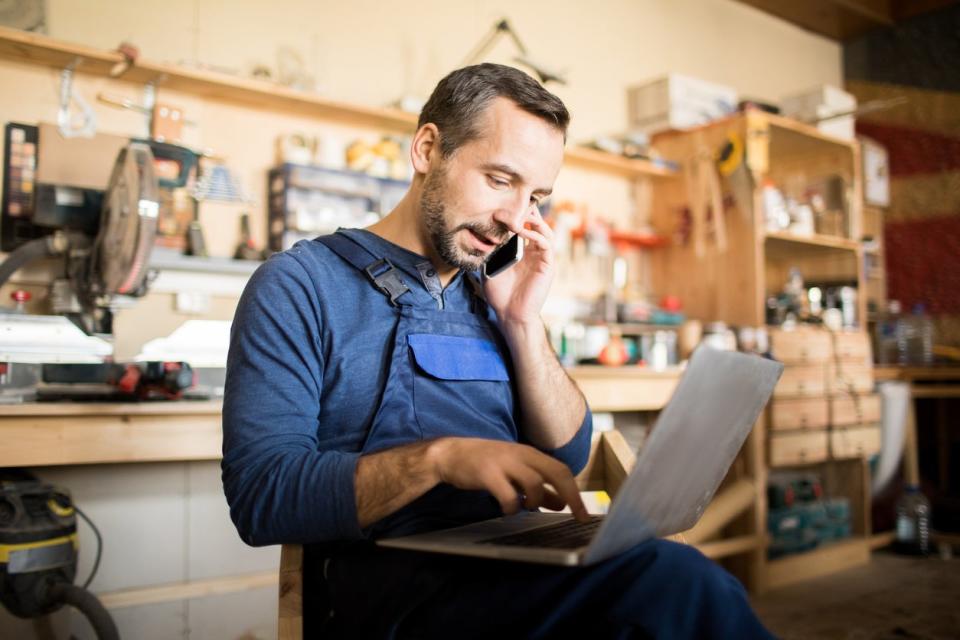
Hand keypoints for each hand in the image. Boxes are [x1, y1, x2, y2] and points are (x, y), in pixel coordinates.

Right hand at [427, 437, 588, 520]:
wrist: (451, 454)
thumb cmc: (486, 464)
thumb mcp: (515, 472)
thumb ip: (538, 488)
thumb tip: (561, 503)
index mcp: (530, 454)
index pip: (562, 470)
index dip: (575, 492)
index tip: (584, 514)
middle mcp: (521, 454)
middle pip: (557, 472)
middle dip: (571, 496)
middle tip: (578, 516)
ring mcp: (504, 462)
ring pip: (535, 483)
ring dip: (534, 502)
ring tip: (523, 507)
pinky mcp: (487, 473)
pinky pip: (508, 495)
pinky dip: (512, 507)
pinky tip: (506, 509)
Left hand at [483, 207, 554, 327]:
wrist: (510, 314)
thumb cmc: (500, 294)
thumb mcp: (490, 266)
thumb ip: (490, 250)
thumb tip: (479, 232)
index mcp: (522, 251)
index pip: (524, 226)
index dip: (515, 215)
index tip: (500, 208)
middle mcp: (534, 252)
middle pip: (536, 224)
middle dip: (526, 213)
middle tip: (512, 205)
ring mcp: (542, 258)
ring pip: (544, 230)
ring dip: (532, 220)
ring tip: (518, 215)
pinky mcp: (548, 265)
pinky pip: (546, 244)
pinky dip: (536, 235)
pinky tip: (523, 231)